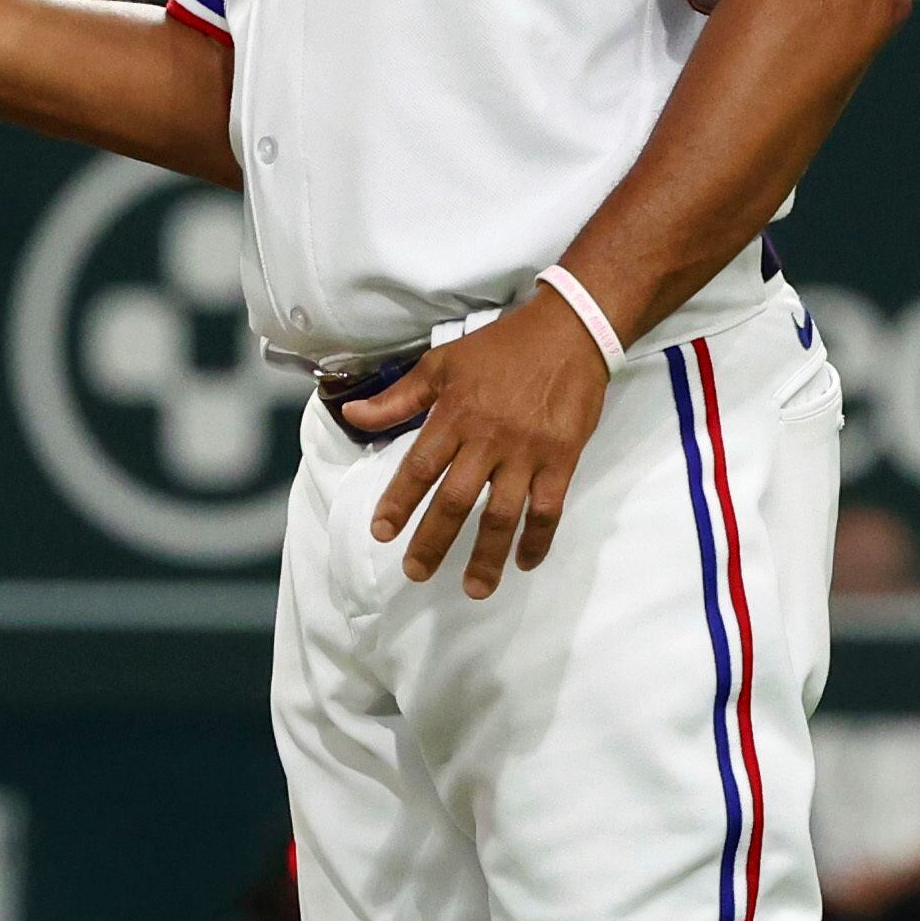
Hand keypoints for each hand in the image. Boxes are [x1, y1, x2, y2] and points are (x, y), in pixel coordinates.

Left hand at [343, 292, 611, 598]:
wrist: (568, 332)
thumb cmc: (500, 348)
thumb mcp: (441, 364)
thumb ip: (398, 398)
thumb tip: (351, 416)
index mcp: (454, 415)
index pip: (419, 467)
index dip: (398, 502)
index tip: (381, 532)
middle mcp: (488, 439)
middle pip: (456, 500)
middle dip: (433, 540)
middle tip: (416, 572)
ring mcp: (528, 452)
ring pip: (502, 513)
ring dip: (487, 555)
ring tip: (473, 588)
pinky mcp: (563, 459)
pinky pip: (548, 508)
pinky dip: (537, 539)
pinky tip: (525, 562)